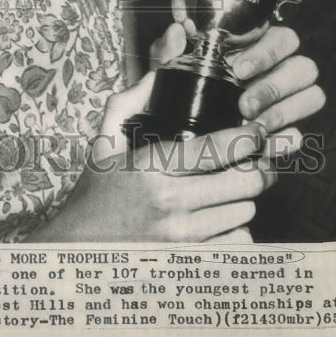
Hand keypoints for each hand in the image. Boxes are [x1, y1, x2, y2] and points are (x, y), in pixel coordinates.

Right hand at [30, 71, 272, 242]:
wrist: (77, 246)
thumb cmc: (96, 190)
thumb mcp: (104, 140)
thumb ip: (130, 102)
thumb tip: (158, 74)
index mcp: (151, 166)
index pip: (215, 149)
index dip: (247, 137)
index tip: (258, 131)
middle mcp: (170, 203)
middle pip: (244, 183)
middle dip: (256, 169)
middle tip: (256, 162)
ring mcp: (182, 238)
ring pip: (244, 212)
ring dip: (243, 199)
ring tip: (231, 190)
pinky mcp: (190, 262)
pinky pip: (237, 244)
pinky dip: (236, 230)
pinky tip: (221, 220)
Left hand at [152, 22, 325, 151]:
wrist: (182, 134)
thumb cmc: (182, 88)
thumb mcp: (169, 68)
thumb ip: (169, 48)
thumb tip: (176, 31)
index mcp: (257, 48)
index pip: (281, 38)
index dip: (267, 52)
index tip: (238, 68)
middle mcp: (280, 71)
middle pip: (304, 67)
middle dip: (275, 86)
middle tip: (244, 104)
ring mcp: (289, 101)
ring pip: (312, 96)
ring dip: (284, 111)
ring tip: (253, 126)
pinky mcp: (287, 132)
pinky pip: (302, 133)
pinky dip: (286, 140)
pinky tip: (267, 145)